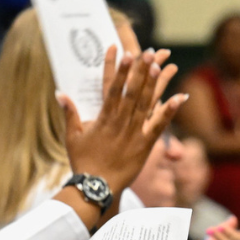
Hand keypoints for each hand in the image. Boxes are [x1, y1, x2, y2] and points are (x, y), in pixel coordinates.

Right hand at [61, 46, 187, 191]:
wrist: (96, 187)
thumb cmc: (83, 162)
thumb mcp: (72, 136)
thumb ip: (69, 113)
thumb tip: (60, 92)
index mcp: (104, 118)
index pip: (113, 88)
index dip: (120, 69)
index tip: (125, 52)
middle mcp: (121, 122)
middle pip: (132, 91)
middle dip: (140, 70)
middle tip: (148, 52)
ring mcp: (135, 133)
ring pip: (146, 104)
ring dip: (154, 84)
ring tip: (160, 65)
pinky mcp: (146, 145)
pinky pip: (160, 126)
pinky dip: (169, 111)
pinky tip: (180, 97)